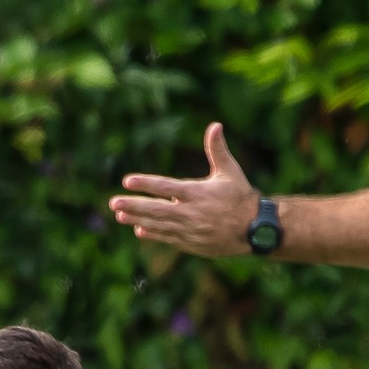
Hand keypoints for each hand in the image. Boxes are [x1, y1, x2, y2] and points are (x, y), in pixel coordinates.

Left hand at [109, 123, 258, 257]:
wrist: (254, 230)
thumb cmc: (241, 197)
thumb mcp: (230, 171)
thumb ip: (217, 150)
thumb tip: (215, 125)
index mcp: (197, 193)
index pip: (166, 187)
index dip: (146, 184)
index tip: (128, 180)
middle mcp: (190, 212)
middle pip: (156, 209)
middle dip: (133, 205)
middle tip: (113, 202)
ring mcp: (189, 230)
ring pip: (158, 225)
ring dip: (137, 220)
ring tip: (119, 215)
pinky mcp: (191, 243)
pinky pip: (168, 238)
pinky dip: (153, 235)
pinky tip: (139, 230)